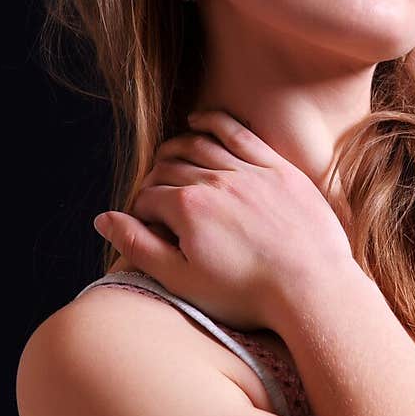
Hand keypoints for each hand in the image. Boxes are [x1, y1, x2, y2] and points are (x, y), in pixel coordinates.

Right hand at [92, 110, 354, 332]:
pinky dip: (214, 122)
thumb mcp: (182, 279)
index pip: (147, 197)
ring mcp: (249, 171)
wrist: (311, 289)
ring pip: (201, 145)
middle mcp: (215, 180)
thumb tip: (103, 219)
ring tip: (169, 156)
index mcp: (187, 207)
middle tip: (156, 194)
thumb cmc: (246, 294)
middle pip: (171, 168)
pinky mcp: (278, 168)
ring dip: (178, 147)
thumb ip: (139, 246)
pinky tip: (199, 121)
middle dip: (156, 179)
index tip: (146, 225)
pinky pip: (239, 133)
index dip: (140, 211)